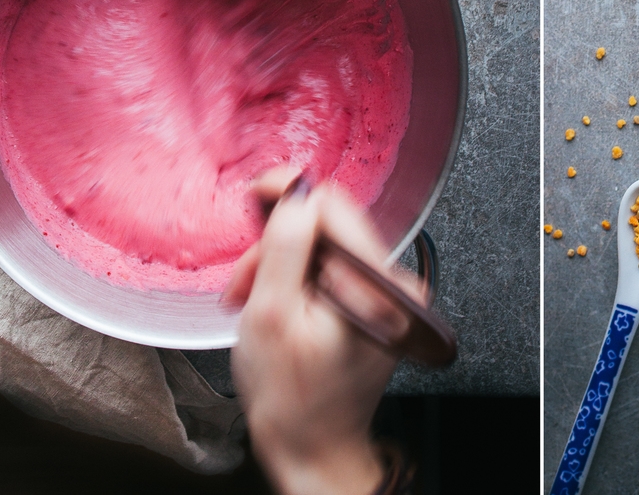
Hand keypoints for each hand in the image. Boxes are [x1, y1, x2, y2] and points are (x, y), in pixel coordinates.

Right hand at [227, 173, 419, 494]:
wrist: (313, 450)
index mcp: (376, 285)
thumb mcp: (271, 314)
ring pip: (325, 248)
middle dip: (277, 248)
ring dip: (282, 267)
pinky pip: (333, 270)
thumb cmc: (291, 398)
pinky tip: (279, 307)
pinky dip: (300, 282)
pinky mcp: (377, 304)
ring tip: (254, 304)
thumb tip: (296, 189)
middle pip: (327, 228)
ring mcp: (389, 295)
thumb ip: (285, 245)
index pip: (334, 205)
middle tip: (244, 286)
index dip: (288, 196)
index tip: (255, 198)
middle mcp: (395, 284)